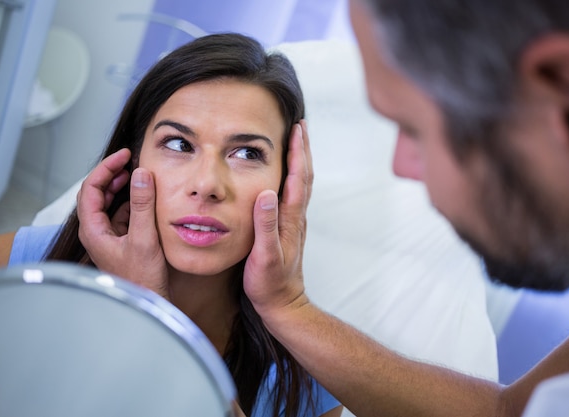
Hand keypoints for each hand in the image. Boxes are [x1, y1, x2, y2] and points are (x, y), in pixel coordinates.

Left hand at [77, 149, 168, 297]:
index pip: (92, 188)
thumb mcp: (144, 238)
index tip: (124, 156)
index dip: (106, 168)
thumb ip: (142, 205)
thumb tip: (141, 174)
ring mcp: (107, 237)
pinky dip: (131, 202)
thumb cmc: (141, 278)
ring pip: (109, 204)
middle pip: (97, 193)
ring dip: (121, 187)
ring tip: (136, 175)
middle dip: (112, 174)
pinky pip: (121, 215)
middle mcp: (96, 232)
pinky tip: (144, 198)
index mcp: (93, 230)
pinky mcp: (120, 242)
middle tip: (129, 160)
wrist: (147, 303)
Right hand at [244, 120, 312, 319]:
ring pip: (301, 183)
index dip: (297, 152)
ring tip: (296, 141)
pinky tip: (287, 173)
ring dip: (300, 159)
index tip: (297, 128)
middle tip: (299, 124)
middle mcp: (295, 217)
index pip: (297, 178)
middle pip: (304, 175)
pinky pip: (294, 194)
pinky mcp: (288, 228)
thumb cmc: (271, 284)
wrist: (283, 304)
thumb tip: (266, 193)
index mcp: (290, 219)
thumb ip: (265, 226)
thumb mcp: (264, 257)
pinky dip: (294, 175)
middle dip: (302, 148)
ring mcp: (294, 222)